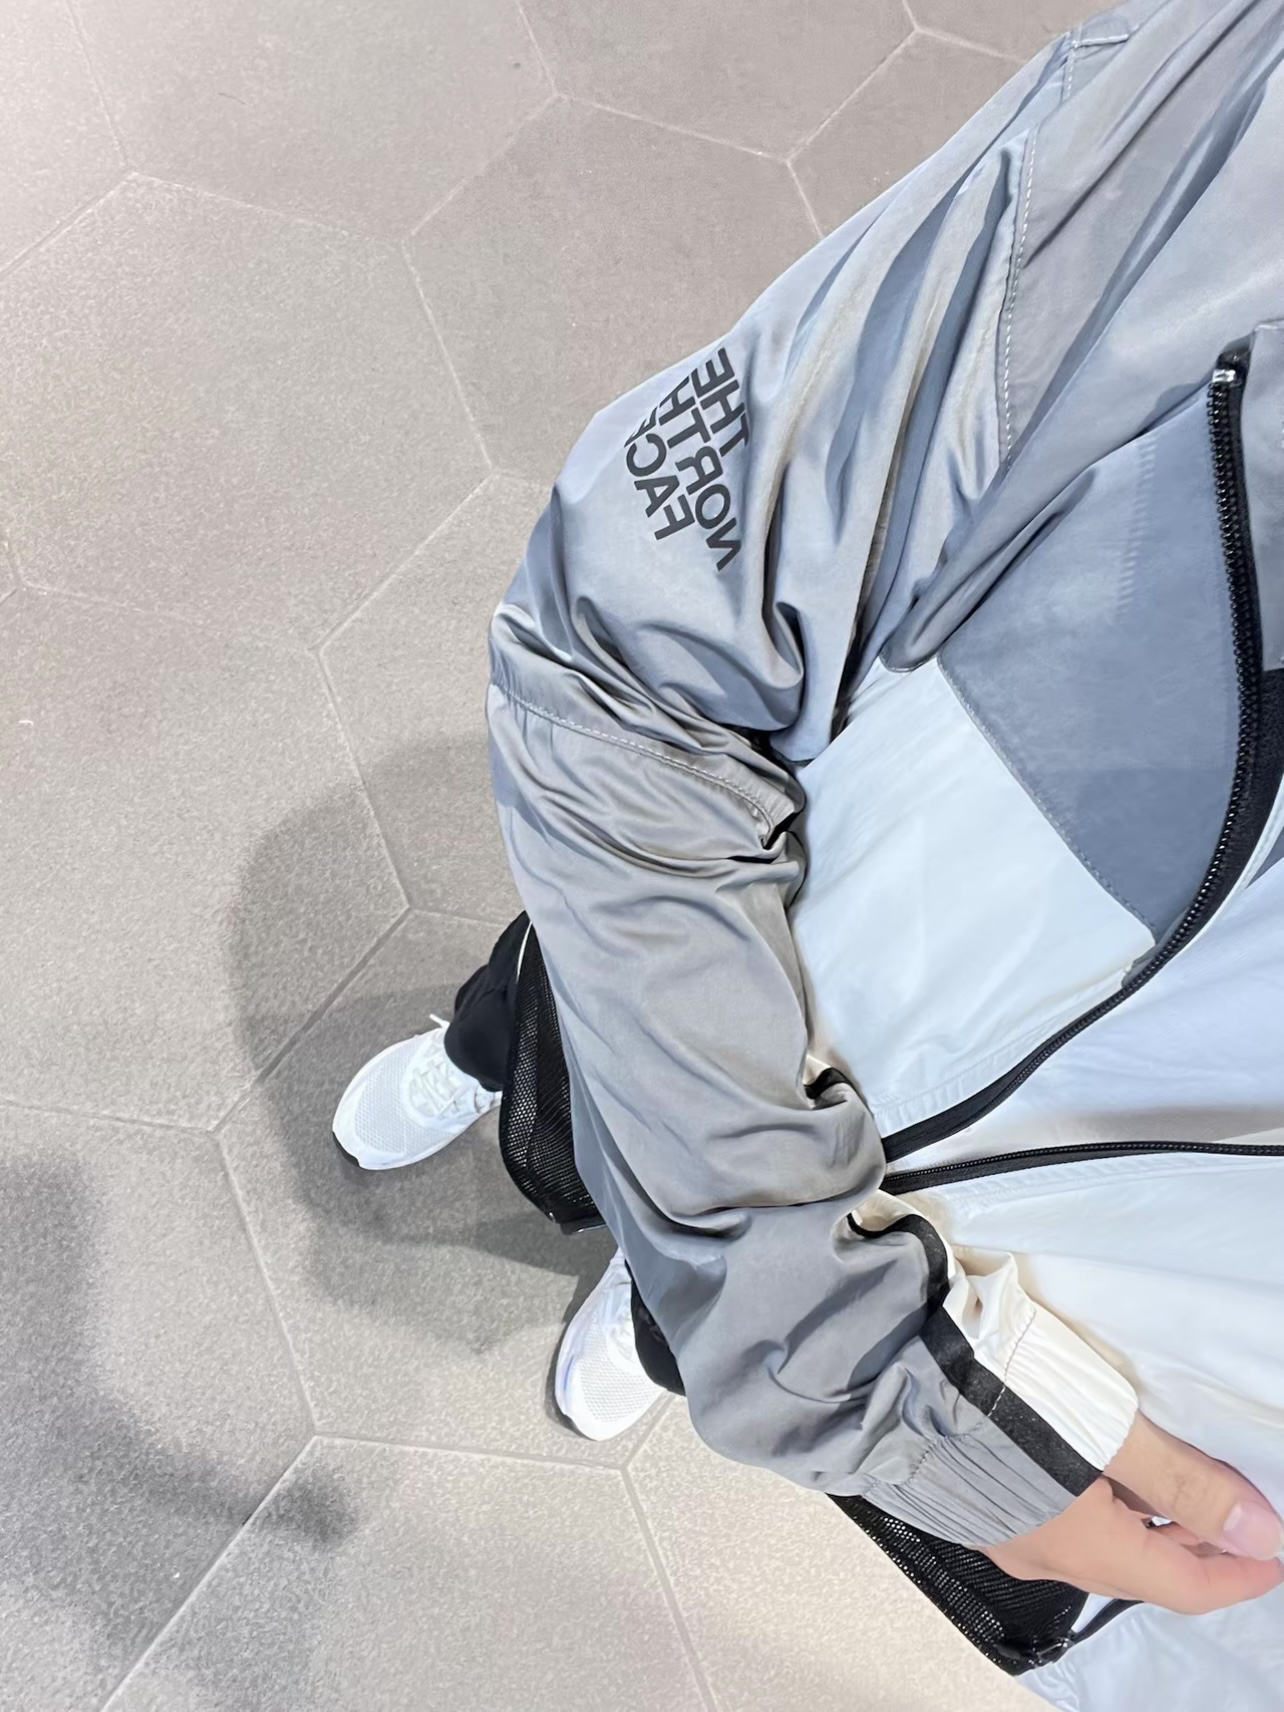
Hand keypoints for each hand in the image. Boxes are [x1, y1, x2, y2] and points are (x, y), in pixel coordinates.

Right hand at [982, 1415, 1283, 1613]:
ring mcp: (1000, 1530)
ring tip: (1176, 1477)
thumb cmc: (997, 1387)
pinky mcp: (970, 1497)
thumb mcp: (1109, 1425)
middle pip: (1139, 1568)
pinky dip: (1096, 1503)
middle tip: (1237, 1509)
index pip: (1185, 1585)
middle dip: (1196, 1545)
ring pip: (1095, 1543)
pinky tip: (1099, 1464)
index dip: (1240, 1573)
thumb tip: (1257, 1531)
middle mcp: (1041, 1554)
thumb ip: (1184, 1479)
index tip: (1276, 1551)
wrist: (887, 1362)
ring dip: (1144, 1521)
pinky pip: (1053, 1519)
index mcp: (1082, 1547)